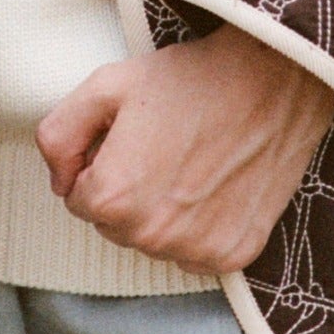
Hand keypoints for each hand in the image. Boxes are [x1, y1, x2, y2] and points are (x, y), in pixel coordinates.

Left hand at [34, 25, 333, 275]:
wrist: (274, 79)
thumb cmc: (190, 78)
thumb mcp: (107, 84)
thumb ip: (59, 135)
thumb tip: (60, 181)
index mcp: (112, 197)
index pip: (78, 198)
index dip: (99, 161)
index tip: (130, 136)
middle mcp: (150, 236)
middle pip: (114, 224)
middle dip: (127, 189)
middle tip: (162, 143)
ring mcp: (195, 250)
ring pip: (154, 240)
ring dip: (161, 211)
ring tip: (191, 159)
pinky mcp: (234, 255)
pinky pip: (195, 253)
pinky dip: (200, 226)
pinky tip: (215, 183)